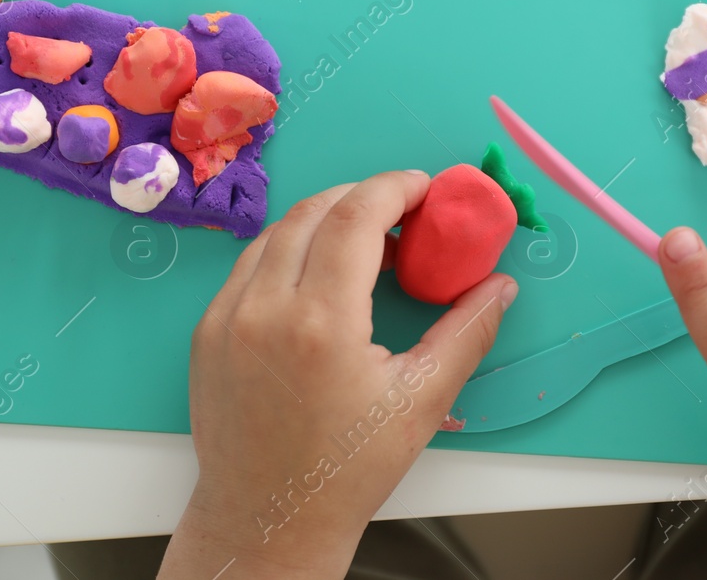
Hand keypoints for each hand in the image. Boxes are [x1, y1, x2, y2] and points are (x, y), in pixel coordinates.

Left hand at [159, 171, 517, 579]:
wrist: (268, 518)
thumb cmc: (345, 470)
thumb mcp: (421, 402)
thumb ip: (466, 332)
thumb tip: (500, 285)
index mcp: (321, 323)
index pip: (357, 215)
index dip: (394, 188)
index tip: (423, 188)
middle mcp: (264, 309)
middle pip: (315, 211)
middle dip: (362, 196)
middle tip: (402, 210)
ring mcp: (226, 318)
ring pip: (277, 233)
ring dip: (322, 220)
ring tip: (364, 242)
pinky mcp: (206, 332)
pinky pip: (247, 266)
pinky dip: (286, 251)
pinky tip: (317, 274)